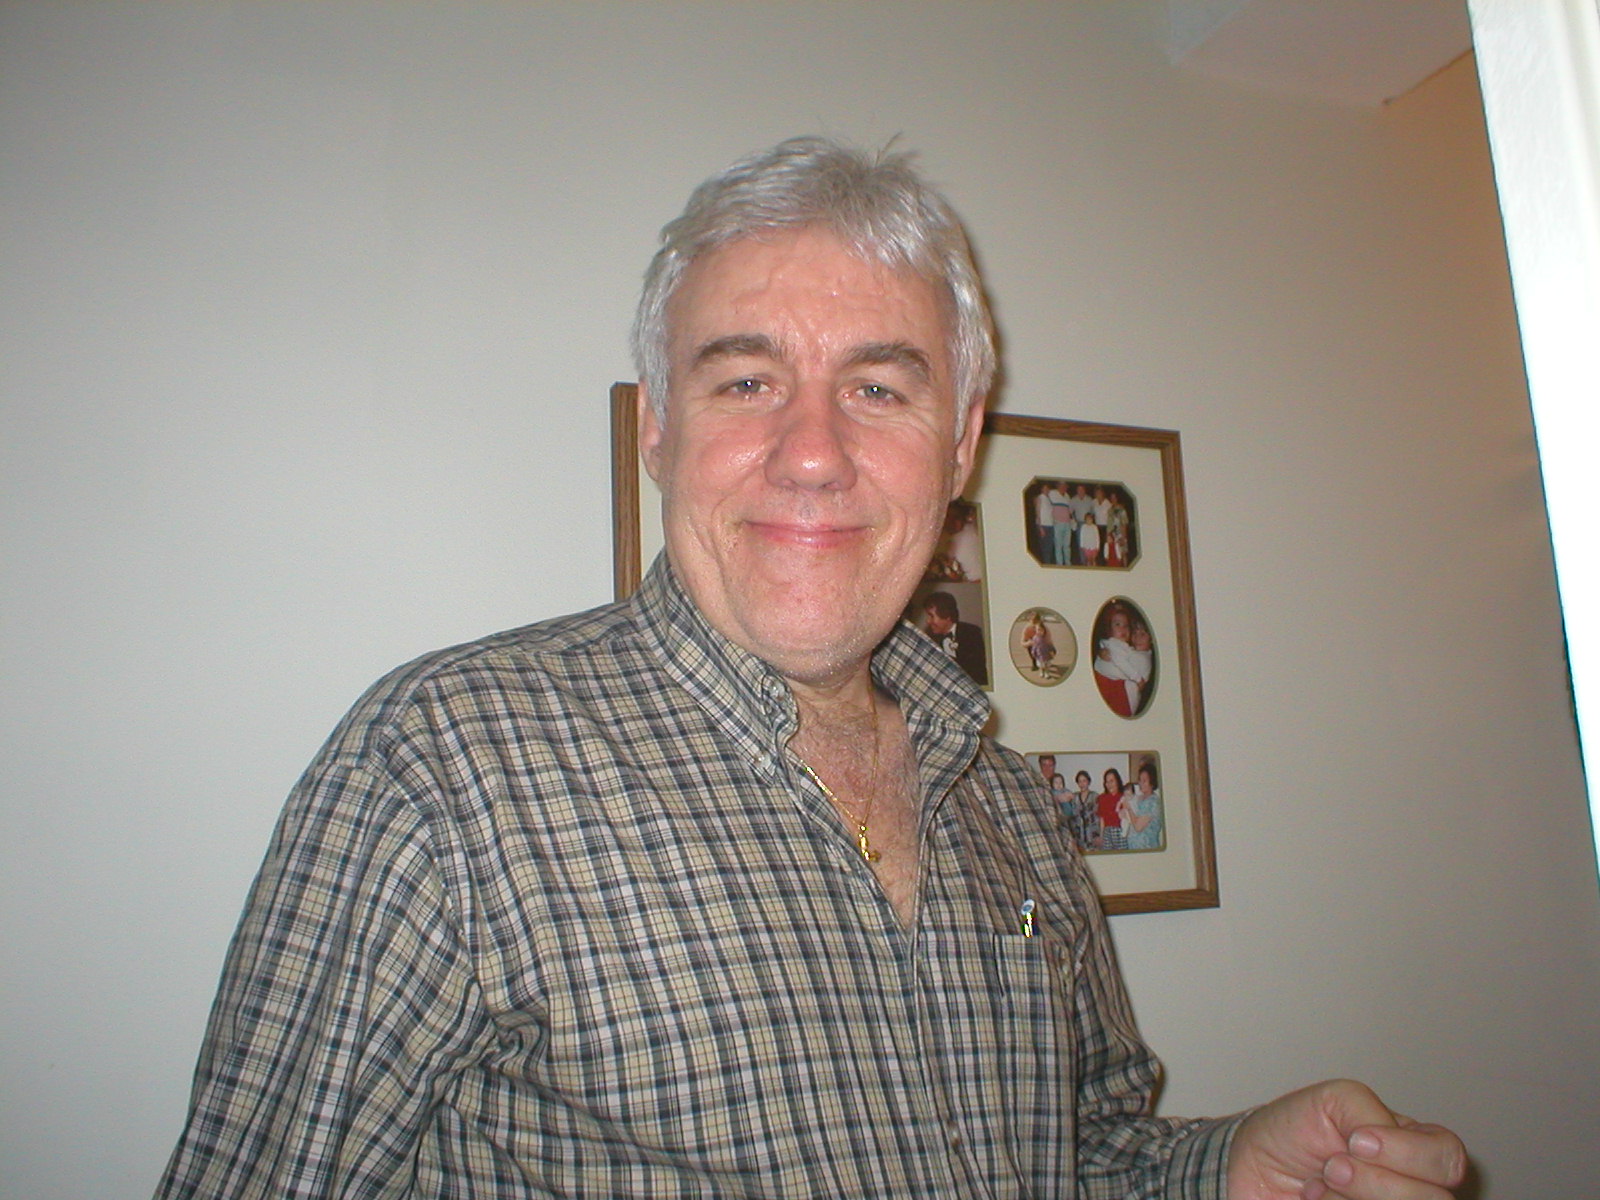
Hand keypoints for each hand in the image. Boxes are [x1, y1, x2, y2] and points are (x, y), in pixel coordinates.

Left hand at [1227, 1079, 1466, 1199]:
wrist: (1247, 1169)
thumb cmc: (1292, 1131)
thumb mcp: (1335, 1101)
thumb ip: (1373, 1115)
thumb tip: (1381, 1144)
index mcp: (1415, 1149)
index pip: (1449, 1158)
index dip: (1410, 1154)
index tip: (1357, 1142)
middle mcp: (1413, 1188)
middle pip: (1437, 1199)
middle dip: (1377, 1183)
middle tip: (1331, 1167)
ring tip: (1316, 1187)